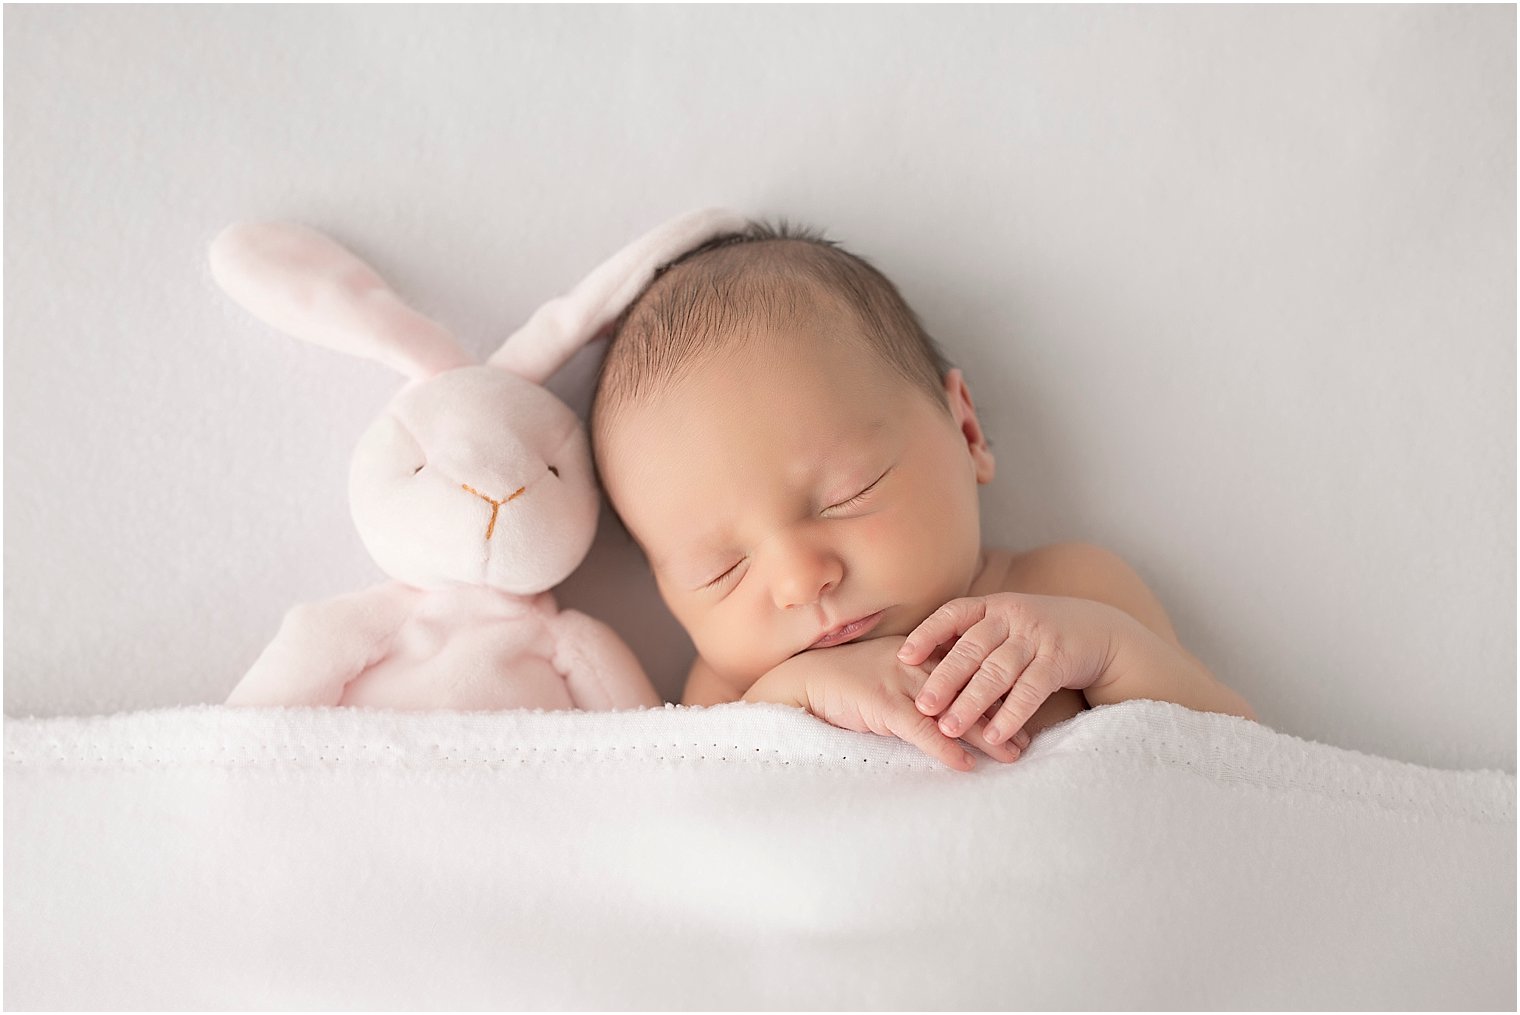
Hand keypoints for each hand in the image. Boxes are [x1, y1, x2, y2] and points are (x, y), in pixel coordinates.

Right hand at [753, 636, 1029, 770]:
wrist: (800, 681)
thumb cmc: (840, 681)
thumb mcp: (883, 674)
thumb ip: (912, 684)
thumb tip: (941, 707)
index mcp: (916, 654)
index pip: (967, 670)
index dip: (996, 691)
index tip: (1022, 709)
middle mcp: (913, 664)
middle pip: (969, 690)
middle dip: (1001, 715)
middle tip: (1027, 739)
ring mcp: (899, 683)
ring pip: (954, 711)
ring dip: (985, 735)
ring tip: (1012, 755)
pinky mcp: (881, 705)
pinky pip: (921, 731)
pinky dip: (944, 749)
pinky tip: (964, 765)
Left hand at [898, 593, 1122, 745]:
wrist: (1100, 631)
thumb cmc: (1038, 634)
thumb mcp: (1006, 625)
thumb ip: (972, 639)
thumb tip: (920, 663)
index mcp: (993, 606)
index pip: (953, 614)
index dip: (927, 634)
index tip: (902, 657)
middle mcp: (1013, 616)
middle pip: (972, 648)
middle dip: (944, 679)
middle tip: (922, 706)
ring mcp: (1037, 637)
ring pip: (998, 672)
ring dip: (972, 702)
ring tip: (949, 727)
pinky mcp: (1059, 659)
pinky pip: (1031, 690)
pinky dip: (1011, 714)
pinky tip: (994, 736)